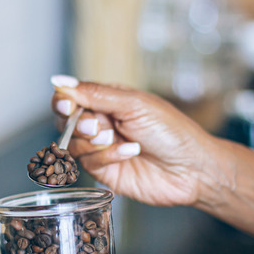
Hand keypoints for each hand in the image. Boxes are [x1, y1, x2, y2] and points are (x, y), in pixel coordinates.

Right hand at [50, 75, 221, 207]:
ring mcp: (101, 149)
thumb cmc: (172, 131)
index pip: (71, 97)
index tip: (67, 105)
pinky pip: (88, 163)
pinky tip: (129, 153)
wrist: (192, 168)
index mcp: (108, 101)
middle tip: (97, 126)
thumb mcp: (134, 104)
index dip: (63, 101)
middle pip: (66, 121)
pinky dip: (106, 156)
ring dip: (93, 142)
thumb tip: (61, 82)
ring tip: (117, 139)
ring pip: (73, 144)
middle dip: (78, 123)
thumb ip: (95, 94)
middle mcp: (102, 124)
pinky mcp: (104, 171)